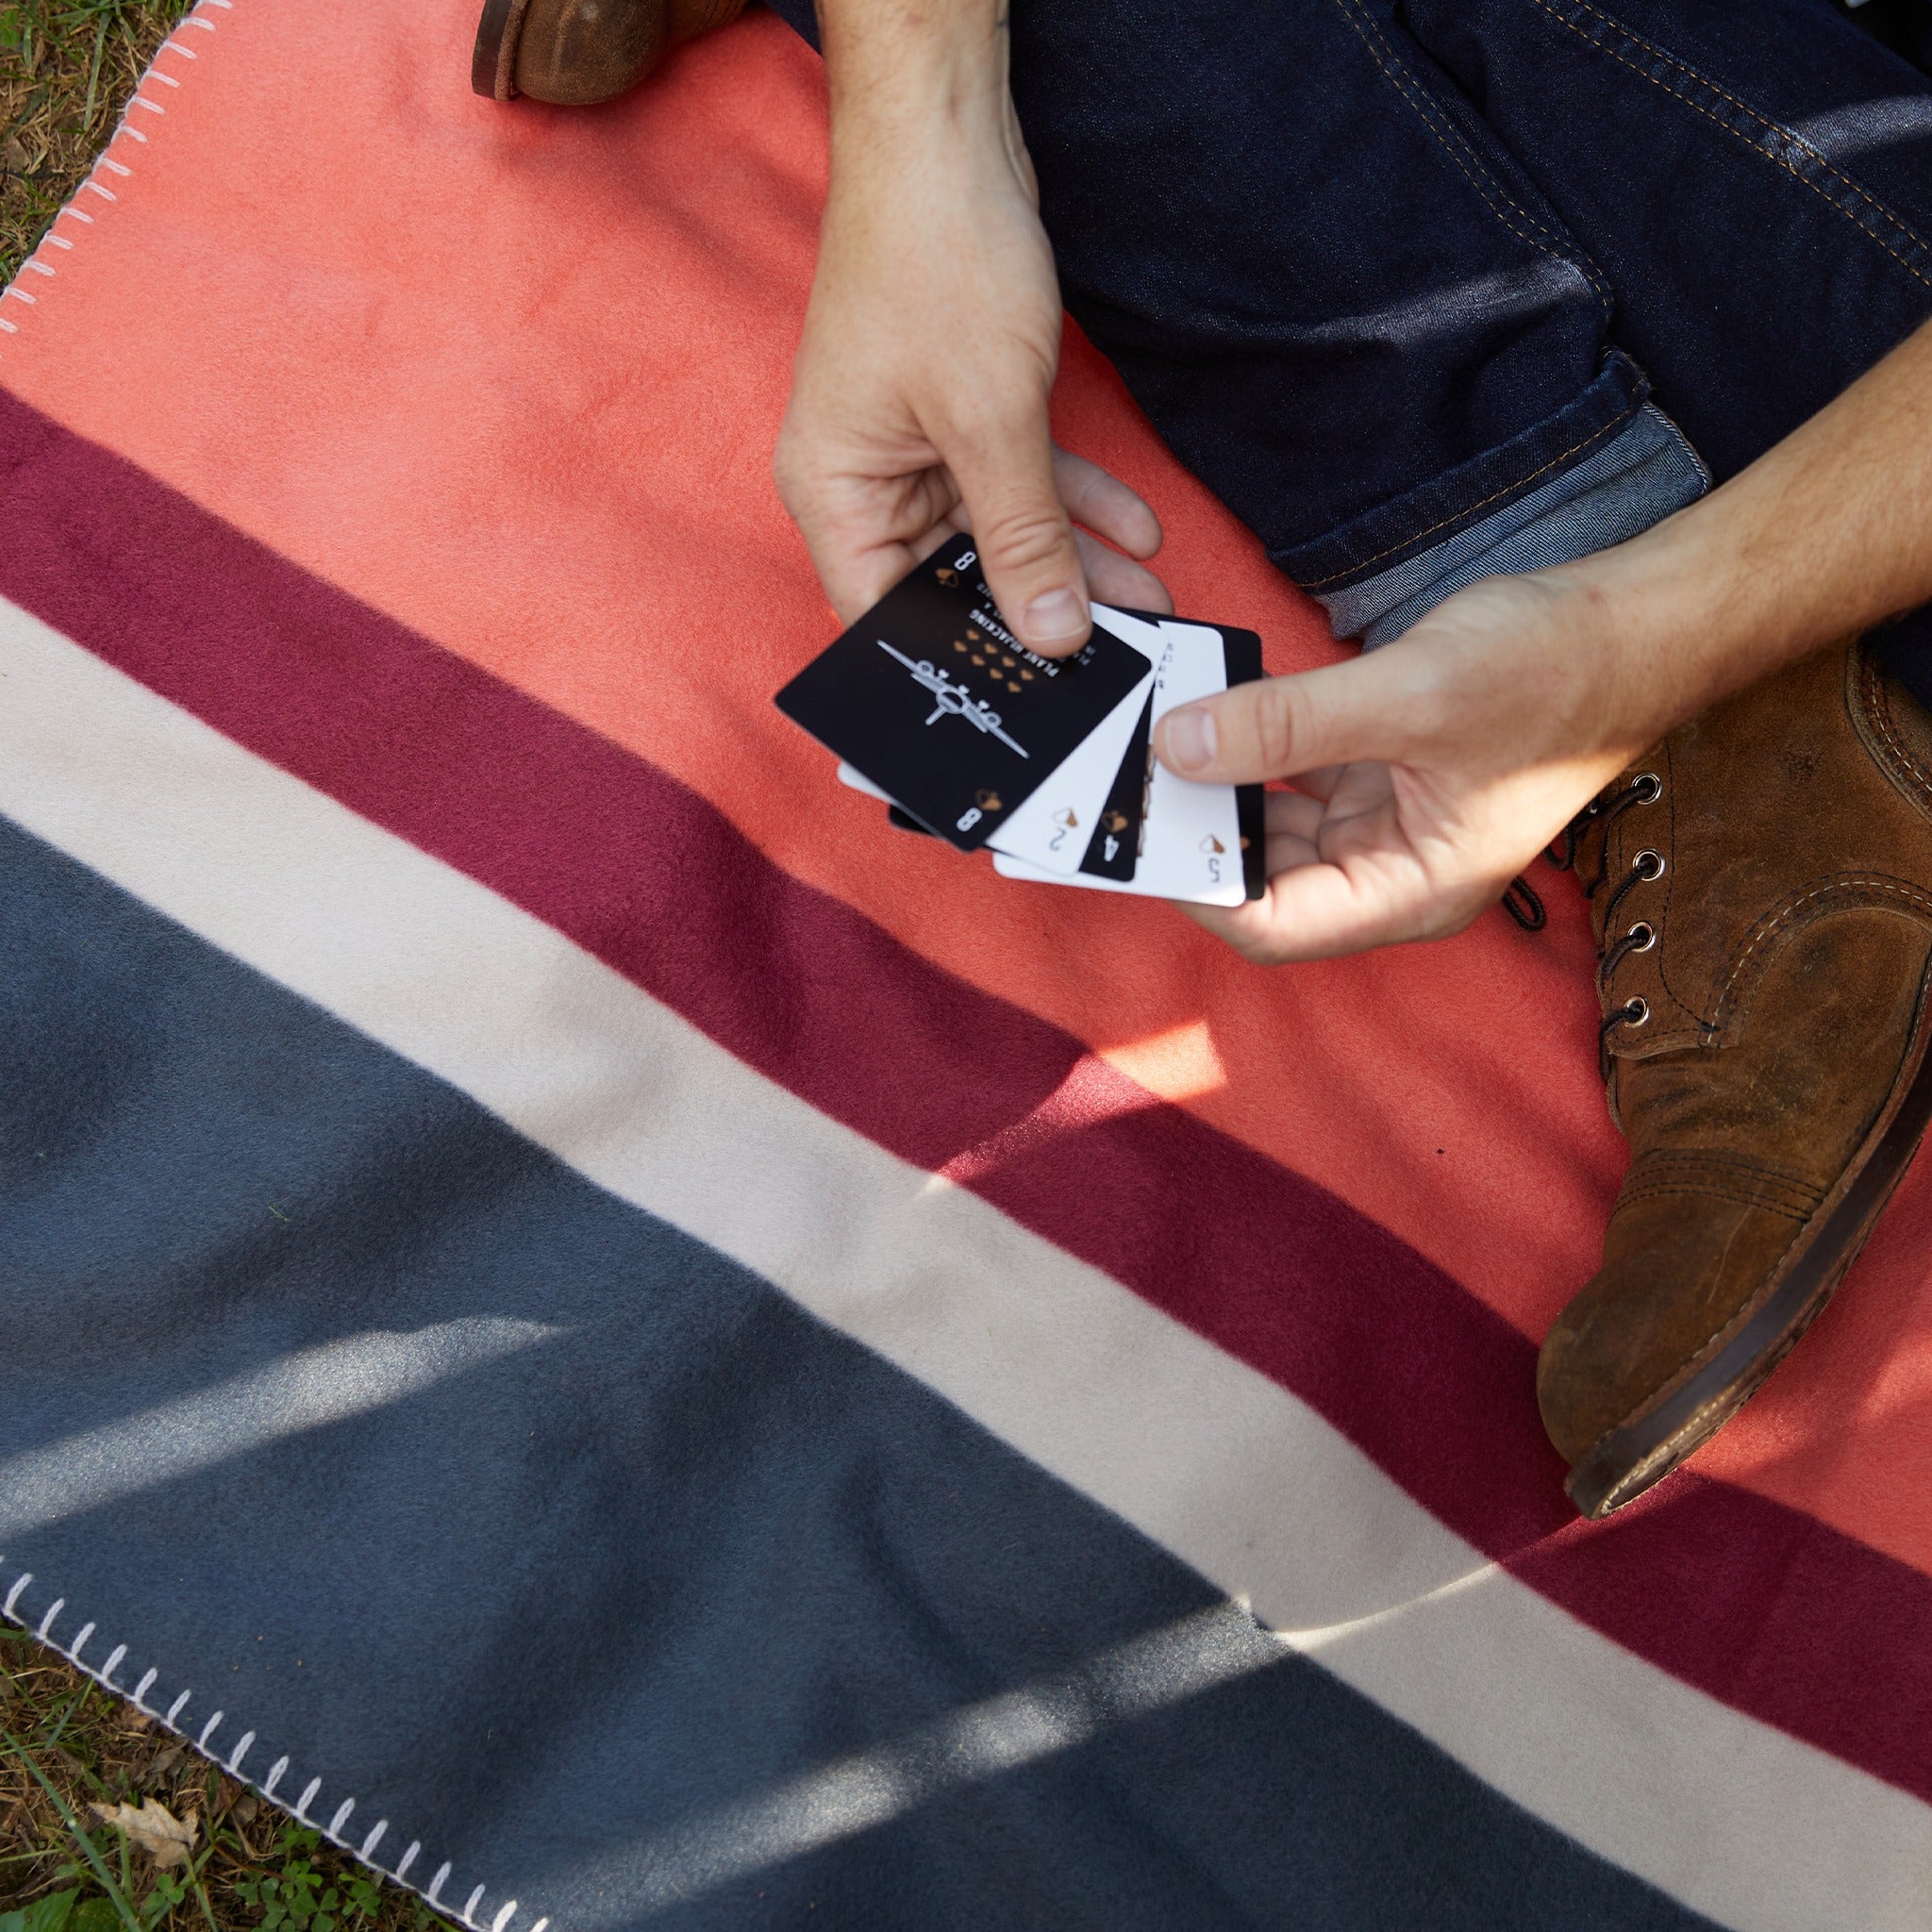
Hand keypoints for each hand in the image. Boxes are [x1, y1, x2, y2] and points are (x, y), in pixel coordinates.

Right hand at [773, 36, 1168, 652]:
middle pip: (950, 584)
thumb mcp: (989, 422)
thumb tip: (1053, 635)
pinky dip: (1077, 502)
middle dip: (1036, 615)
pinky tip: (1137, 531)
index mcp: (836, 493)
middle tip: (1113, 661)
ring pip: (999, 535)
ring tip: (1149, 605)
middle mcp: (867, 482)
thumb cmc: (934, 264)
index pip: (883, 618)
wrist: (949, 139)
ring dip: (1075, 564)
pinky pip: (1021, 483)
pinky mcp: (963, 416)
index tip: (1023, 708)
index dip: (950, 667)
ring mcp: (915, 449)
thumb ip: (1023, 538)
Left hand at [1149, 571, 1684, 962]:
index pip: (1273, 926)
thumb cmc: (1555, 672)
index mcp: (1410, 893)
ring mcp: (1387, 823)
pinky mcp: (1382, 771)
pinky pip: (1295, 773)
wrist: (1638, 623)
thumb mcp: (1411, 696)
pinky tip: (1210, 708)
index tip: (1139, 832)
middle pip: (1263, 879)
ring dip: (1218, 785)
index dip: (1199, 888)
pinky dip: (1252, 746)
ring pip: (1272, 825)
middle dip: (1199, 833)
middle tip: (1126, 776)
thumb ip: (1288, 726)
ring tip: (1156, 736)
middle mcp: (1393, 873)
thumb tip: (1179, 744)